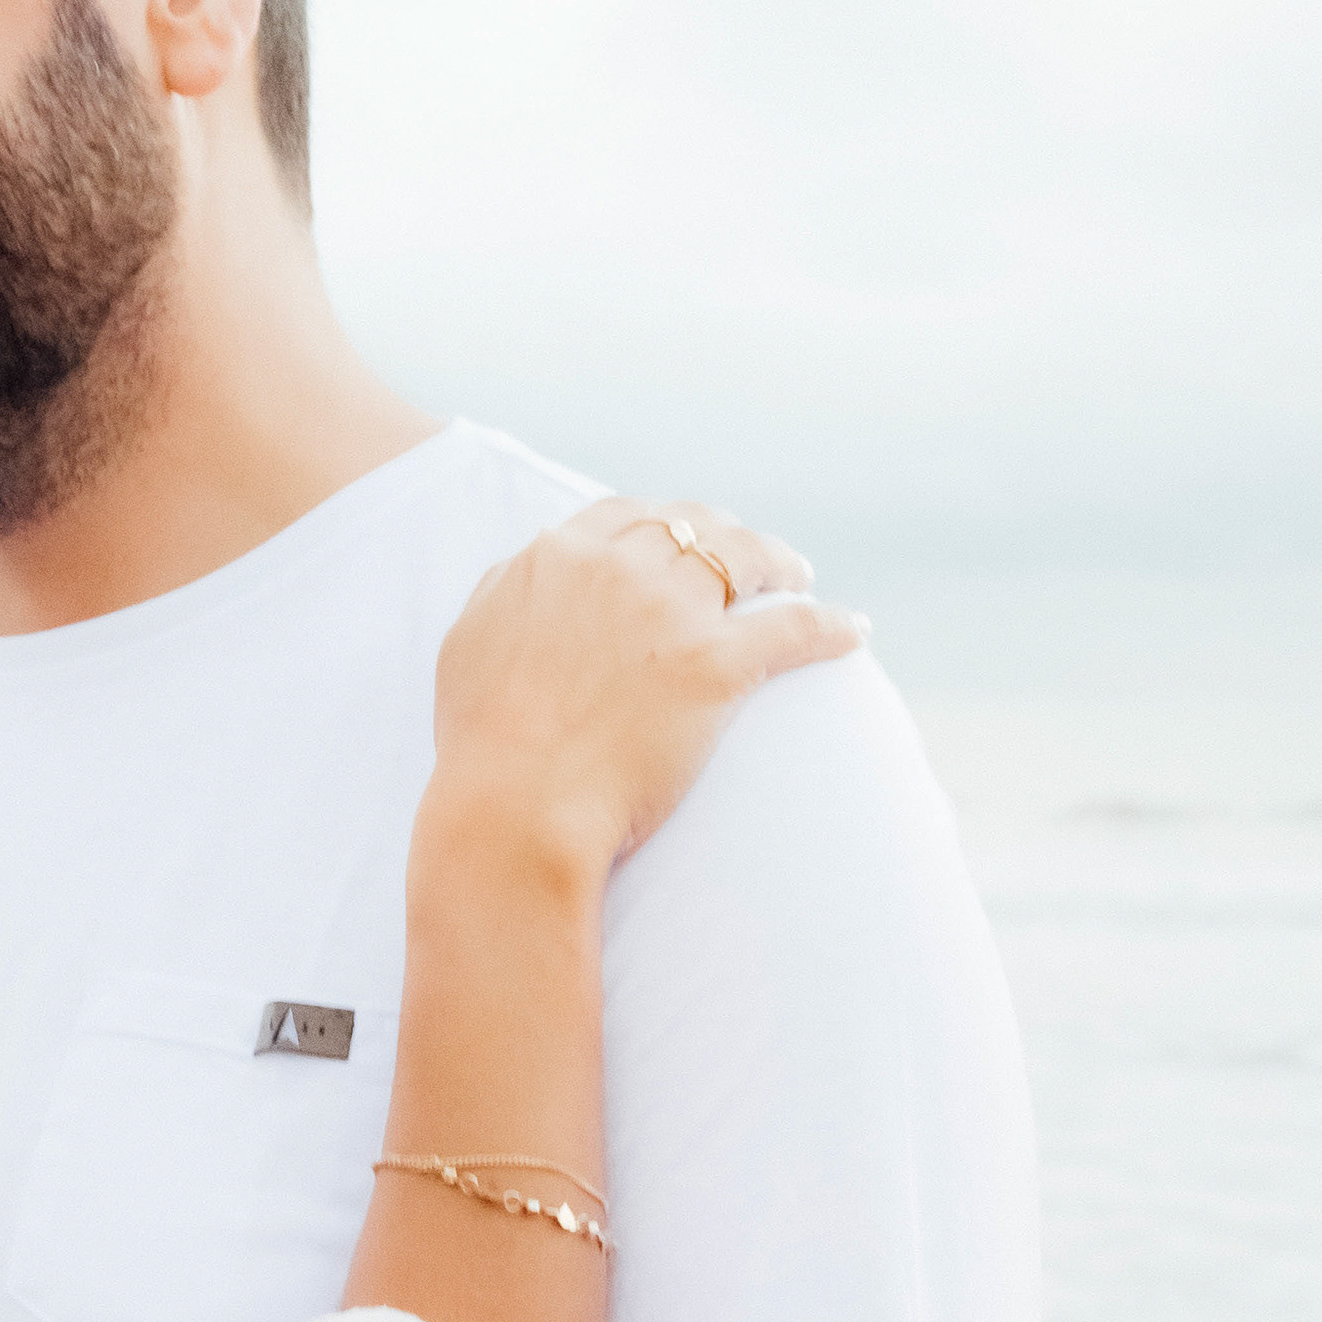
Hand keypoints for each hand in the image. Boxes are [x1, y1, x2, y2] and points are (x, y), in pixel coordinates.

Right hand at [418, 498, 864, 895]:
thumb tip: (532, 572)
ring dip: (780, 565)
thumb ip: (505, 591)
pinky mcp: (719, 664)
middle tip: (751, 559)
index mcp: (556, 557)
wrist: (515, 806)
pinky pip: (795, 628)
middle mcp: (616, 568)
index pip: (627, 515)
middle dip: (727, 536)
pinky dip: (831, 627)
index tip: (683, 540)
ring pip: (747, 559)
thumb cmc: (481, 743)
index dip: (664, 524)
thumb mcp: (468, 642)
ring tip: (799, 580)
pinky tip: (853, 633)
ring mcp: (671, 612)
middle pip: (693, 527)